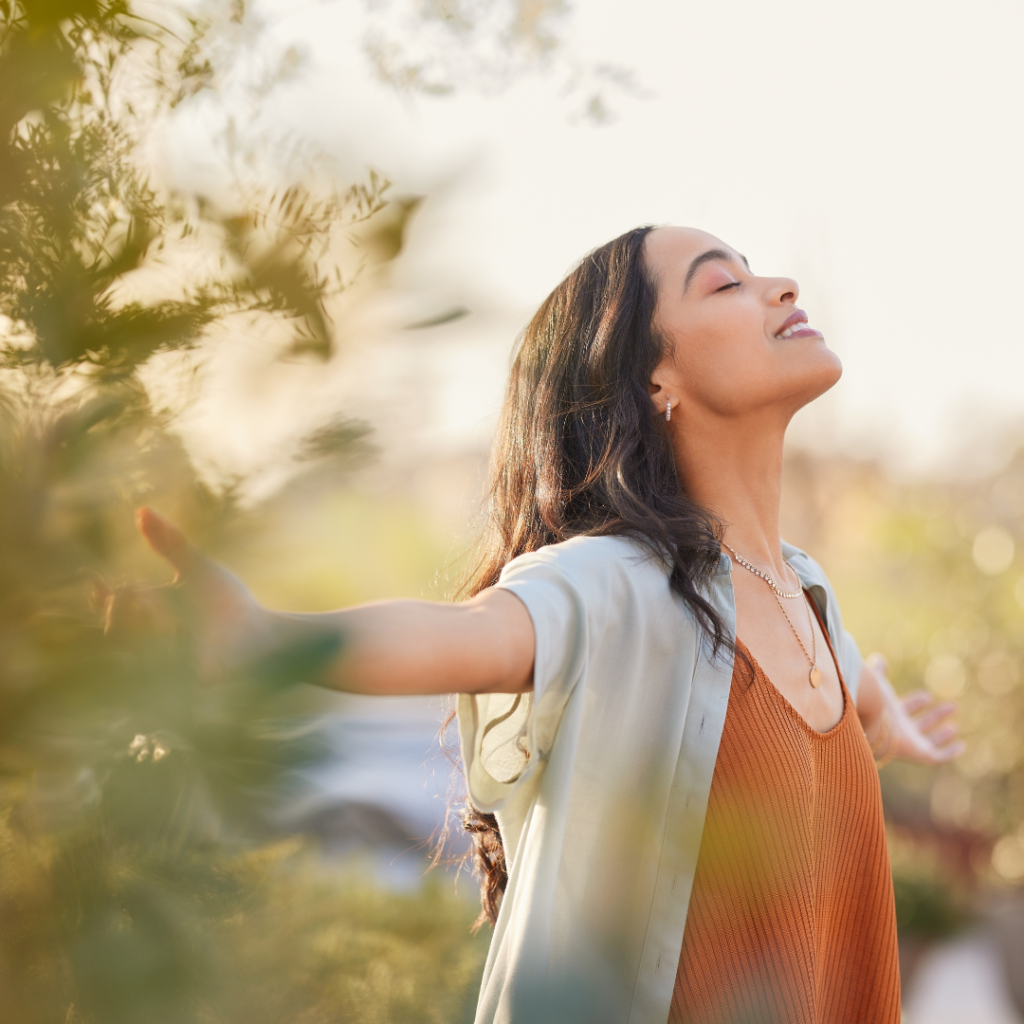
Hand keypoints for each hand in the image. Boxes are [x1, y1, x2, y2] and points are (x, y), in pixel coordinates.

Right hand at [96, 508, 269, 677]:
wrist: (263, 634)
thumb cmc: (229, 603)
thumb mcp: (198, 569)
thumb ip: (171, 543)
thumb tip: (141, 511)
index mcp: (150, 613)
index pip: (111, 608)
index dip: (100, 599)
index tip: (98, 582)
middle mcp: (150, 641)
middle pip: (113, 629)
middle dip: (122, 610)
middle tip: (139, 595)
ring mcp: (164, 665)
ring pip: (130, 652)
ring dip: (145, 629)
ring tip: (168, 618)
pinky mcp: (181, 683)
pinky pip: (157, 673)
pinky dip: (165, 651)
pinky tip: (180, 637)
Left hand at [866, 653, 964, 765]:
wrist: (871, 722)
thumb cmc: (873, 702)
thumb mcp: (878, 683)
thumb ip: (878, 672)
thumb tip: (878, 657)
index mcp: (889, 714)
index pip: (905, 709)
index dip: (916, 703)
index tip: (927, 696)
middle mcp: (900, 730)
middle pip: (920, 725)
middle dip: (935, 716)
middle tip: (952, 706)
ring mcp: (910, 743)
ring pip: (929, 741)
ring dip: (942, 734)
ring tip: (954, 726)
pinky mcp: (920, 754)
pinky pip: (938, 757)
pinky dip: (950, 753)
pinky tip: (961, 746)